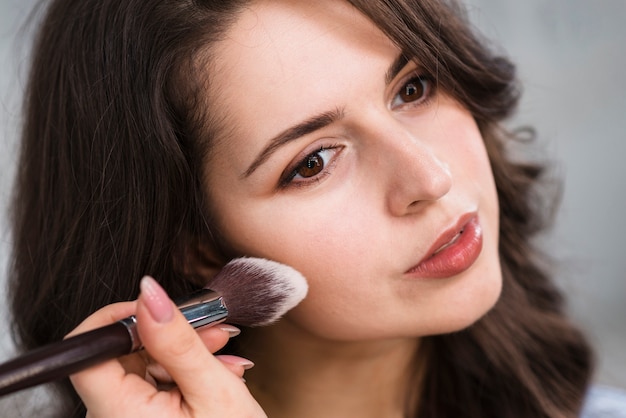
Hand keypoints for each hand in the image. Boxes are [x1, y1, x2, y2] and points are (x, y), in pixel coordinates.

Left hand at [67, 276, 266, 416]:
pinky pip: (151, 384)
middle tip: (212, 329)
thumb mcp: (213, 391)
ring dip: (183, 352)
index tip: (159, 306)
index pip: (88, 351)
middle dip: (168, 333)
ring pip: (141, 367)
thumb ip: (178, 340)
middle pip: (121, 355)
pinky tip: (214, 372)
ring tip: (223, 354)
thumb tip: (150, 293)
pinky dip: (181, 372)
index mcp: (119, 416)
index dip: (119, 320)